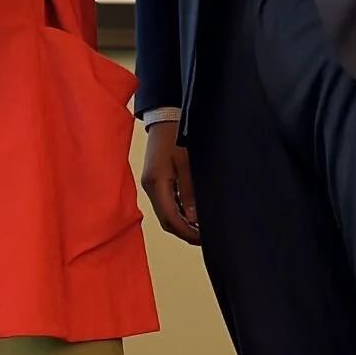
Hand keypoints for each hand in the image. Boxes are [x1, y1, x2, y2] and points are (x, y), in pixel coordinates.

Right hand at [141, 122, 199, 244]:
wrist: (164, 116)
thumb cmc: (176, 135)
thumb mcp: (187, 163)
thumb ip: (190, 191)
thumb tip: (194, 218)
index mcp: (156, 183)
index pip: (170, 218)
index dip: (187, 232)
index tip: (204, 239)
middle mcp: (150, 187)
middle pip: (166, 220)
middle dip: (184, 232)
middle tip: (205, 238)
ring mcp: (151, 184)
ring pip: (165, 213)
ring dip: (181, 224)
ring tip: (201, 229)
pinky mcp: (155, 180)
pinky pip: (165, 203)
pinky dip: (178, 213)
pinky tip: (191, 214)